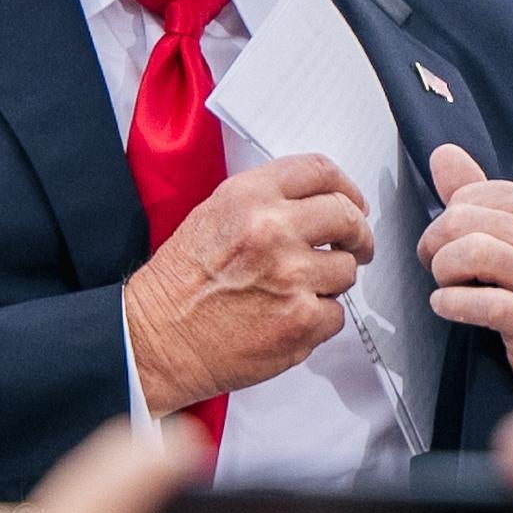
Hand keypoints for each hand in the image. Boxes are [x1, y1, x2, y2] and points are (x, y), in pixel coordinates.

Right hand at [122, 155, 372, 415]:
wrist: (156, 340)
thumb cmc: (177, 284)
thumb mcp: (212, 216)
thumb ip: (264, 202)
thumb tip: (315, 205)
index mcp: (248, 197)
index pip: (320, 172)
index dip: (346, 188)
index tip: (352, 203)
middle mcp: (272, 230)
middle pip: (347, 216)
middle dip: (357, 233)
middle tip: (354, 246)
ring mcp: (291, 276)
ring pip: (346, 270)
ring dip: (331, 281)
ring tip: (296, 290)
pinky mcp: (301, 321)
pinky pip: (336, 315)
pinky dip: (318, 319)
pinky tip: (286, 318)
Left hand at [423, 145, 512, 423]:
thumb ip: (481, 194)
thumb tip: (443, 155)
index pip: (469, 195)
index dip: (445, 222)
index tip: (449, 245)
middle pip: (460, 220)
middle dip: (435, 246)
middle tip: (440, 269)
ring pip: (469, 253)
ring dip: (443, 273)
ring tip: (449, 287)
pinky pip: (479, 302)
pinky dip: (451, 304)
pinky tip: (450, 308)